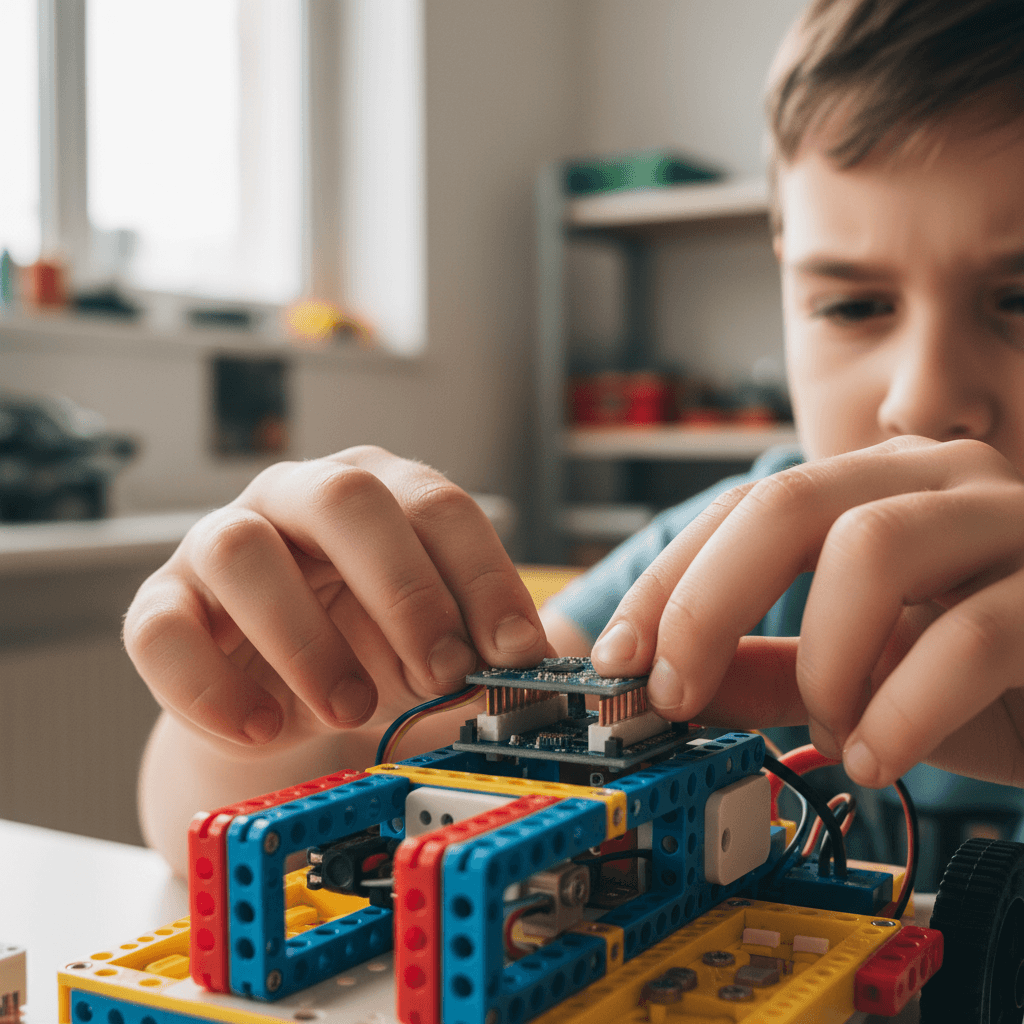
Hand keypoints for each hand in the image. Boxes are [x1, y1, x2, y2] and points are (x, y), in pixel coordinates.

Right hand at [123, 446, 548, 751]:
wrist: (277, 690)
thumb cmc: (363, 649)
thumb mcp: (427, 642)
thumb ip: (468, 644)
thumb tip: (525, 670)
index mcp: (378, 492)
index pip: (439, 505)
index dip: (484, 578)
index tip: (516, 653)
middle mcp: (297, 498)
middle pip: (347, 498)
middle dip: (406, 589)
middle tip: (441, 671)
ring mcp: (219, 542)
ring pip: (243, 551)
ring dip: (308, 640)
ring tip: (348, 707)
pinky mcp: (162, 604)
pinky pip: (164, 631)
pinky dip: (214, 689)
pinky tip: (266, 729)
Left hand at [590, 435, 1023, 789]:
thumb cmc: (998, 681)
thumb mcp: (864, 676)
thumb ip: (771, 667)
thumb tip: (666, 680)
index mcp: (878, 488)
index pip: (743, 508)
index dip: (671, 582)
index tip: (620, 659)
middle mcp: (940, 481)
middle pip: (787, 502)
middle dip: (706, 603)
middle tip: (673, 692)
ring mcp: (1013, 522)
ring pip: (872, 548)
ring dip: (821, 659)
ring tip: (827, 728)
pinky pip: (970, 636)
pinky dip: (901, 708)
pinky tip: (874, 757)